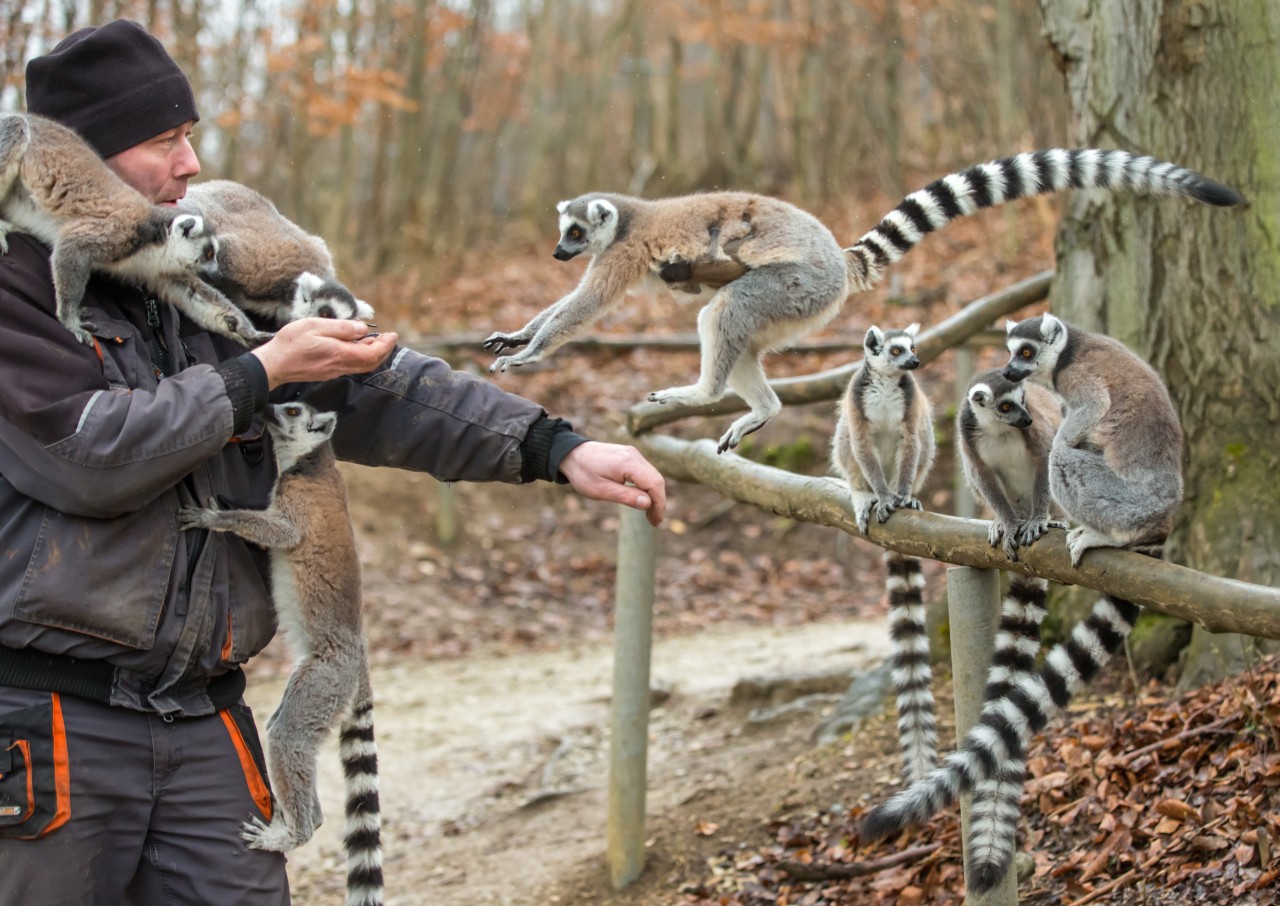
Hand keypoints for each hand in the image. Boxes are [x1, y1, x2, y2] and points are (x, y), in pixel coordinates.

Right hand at [251, 318, 397, 388]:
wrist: (273, 365)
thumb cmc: (291, 343)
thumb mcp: (315, 326)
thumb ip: (340, 328)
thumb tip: (362, 329)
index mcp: (340, 354)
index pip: (372, 354)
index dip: (386, 345)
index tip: (392, 335)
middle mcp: (340, 366)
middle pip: (370, 363)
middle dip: (383, 350)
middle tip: (388, 337)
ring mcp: (334, 371)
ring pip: (362, 365)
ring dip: (372, 353)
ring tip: (375, 339)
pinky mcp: (327, 372)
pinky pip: (351, 365)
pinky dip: (360, 356)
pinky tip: (356, 345)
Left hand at [558, 441, 666, 525]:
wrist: (571, 454)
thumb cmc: (583, 473)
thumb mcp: (601, 490)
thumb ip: (626, 496)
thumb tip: (648, 503)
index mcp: (628, 463)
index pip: (654, 484)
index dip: (659, 504)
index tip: (656, 521)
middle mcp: (634, 455)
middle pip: (657, 479)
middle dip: (658, 501)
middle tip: (653, 521)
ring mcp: (633, 454)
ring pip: (652, 475)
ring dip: (654, 495)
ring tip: (649, 513)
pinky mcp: (630, 455)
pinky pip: (645, 472)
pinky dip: (647, 486)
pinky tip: (642, 499)